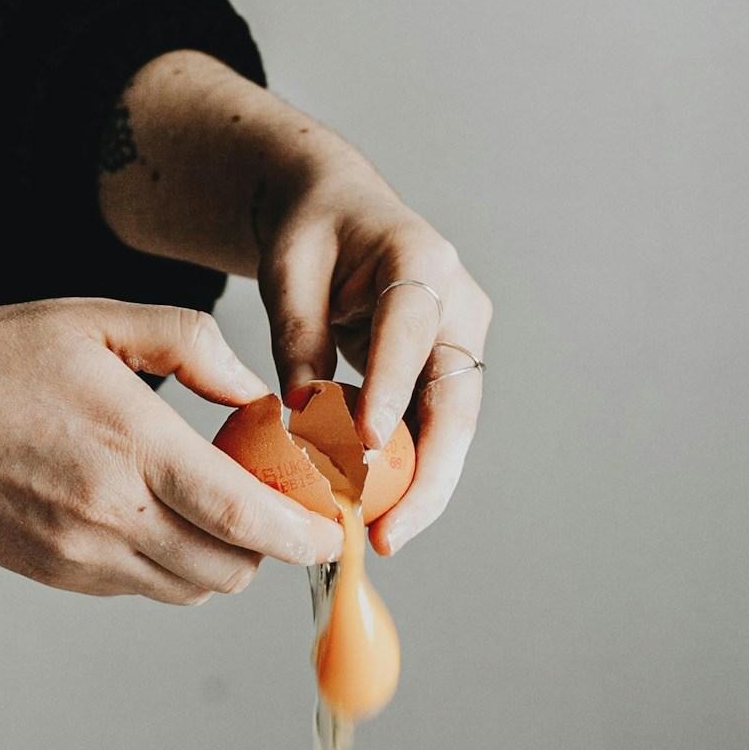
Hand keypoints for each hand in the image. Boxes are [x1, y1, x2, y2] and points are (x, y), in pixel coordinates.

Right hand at [0, 298, 343, 603]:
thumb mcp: (97, 321)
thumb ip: (192, 346)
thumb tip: (256, 395)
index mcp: (132, 446)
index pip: (246, 516)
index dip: (305, 535)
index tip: (334, 531)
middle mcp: (112, 515)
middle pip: (232, 567)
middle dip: (272, 547)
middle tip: (280, 509)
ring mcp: (84, 556)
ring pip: (194, 589)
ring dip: (227, 561)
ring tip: (222, 511)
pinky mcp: (62, 576)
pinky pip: (148, 591)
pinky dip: (177, 568)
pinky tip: (165, 520)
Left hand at [255, 172, 491, 555]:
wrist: (340, 212)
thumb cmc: (311, 232)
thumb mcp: (288, 271)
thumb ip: (299, 341)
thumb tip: (305, 428)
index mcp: (421, 261)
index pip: (411, 332)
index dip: (391, 390)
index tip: (366, 448)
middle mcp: (458, 307)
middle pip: (455, 402)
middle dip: (427, 476)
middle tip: (389, 532)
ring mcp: (460, 345)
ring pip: (453, 430)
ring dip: (423, 489)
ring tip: (383, 538)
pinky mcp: (447, 375)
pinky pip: (434, 432)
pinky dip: (410, 474)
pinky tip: (382, 515)